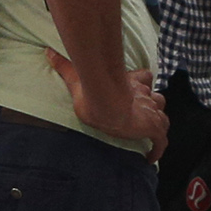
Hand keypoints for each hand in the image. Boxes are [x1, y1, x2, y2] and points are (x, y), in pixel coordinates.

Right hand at [46, 50, 168, 157]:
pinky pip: (161, 141)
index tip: (141, 88)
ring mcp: (150, 112)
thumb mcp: (76, 80)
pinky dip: (158, 150)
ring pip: (162, 118)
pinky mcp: (153, 127)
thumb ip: (64, 66)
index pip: (144, 79)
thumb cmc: (93, 93)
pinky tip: (150, 158)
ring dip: (158, 124)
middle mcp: (143, 96)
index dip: (143, 84)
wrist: (107, 103)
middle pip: (156, 99)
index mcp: (130, 84)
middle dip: (152, 106)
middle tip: (144, 117)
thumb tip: (48, 51)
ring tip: (149, 135)